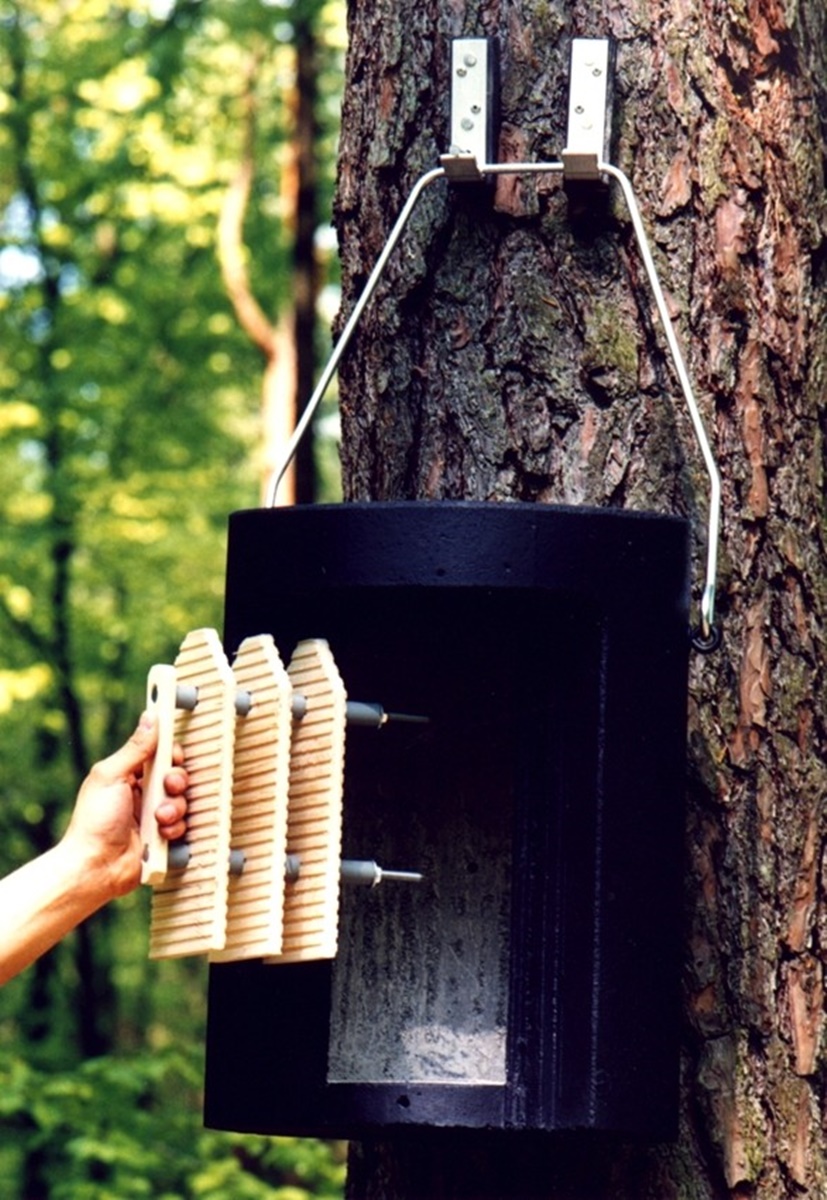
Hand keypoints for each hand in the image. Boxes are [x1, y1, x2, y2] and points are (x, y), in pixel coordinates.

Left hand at [63, 713, 188, 899]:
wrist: (95, 867)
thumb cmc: (93, 822)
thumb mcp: (110, 776)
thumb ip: (135, 748)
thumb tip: (150, 718)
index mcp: (129, 775)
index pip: (160, 754)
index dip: (171, 754)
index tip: (173, 756)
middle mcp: (143, 793)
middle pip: (177, 776)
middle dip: (176, 781)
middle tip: (167, 786)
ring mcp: (154, 816)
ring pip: (183, 801)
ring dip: (174, 808)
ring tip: (157, 818)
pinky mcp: (163, 837)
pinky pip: (184, 826)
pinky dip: (174, 829)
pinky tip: (159, 834)